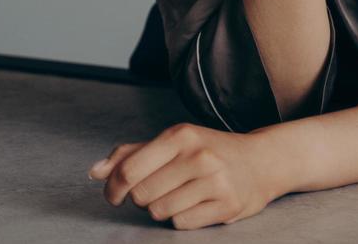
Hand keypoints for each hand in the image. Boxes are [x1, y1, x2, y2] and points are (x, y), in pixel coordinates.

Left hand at [88, 122, 282, 228]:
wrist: (262, 161)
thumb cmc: (210, 151)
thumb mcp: (173, 142)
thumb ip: (131, 154)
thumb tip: (95, 172)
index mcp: (181, 135)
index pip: (129, 170)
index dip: (113, 189)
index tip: (114, 195)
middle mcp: (199, 155)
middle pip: (141, 195)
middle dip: (143, 198)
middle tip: (160, 190)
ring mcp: (215, 180)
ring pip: (160, 211)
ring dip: (163, 209)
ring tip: (181, 196)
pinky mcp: (227, 204)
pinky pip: (181, 224)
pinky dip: (183, 218)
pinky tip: (197, 205)